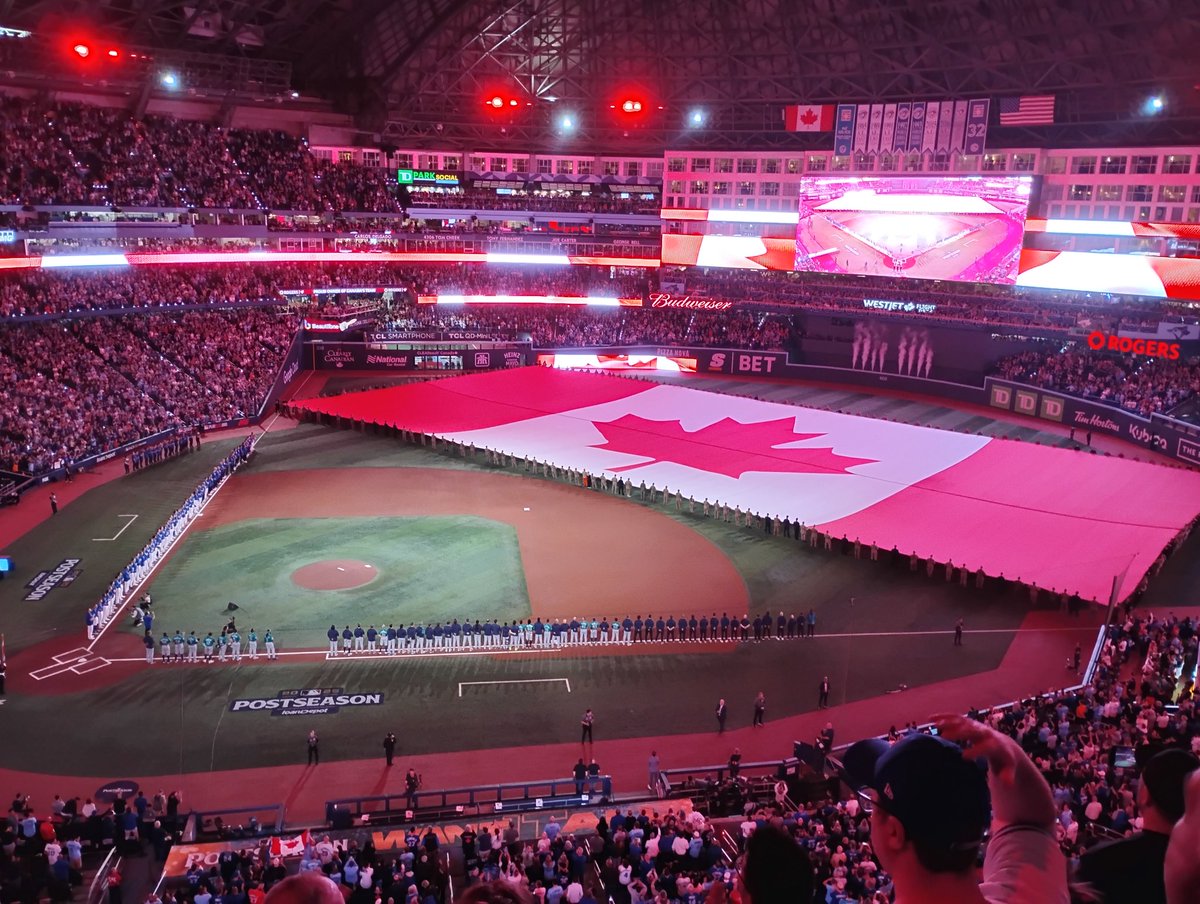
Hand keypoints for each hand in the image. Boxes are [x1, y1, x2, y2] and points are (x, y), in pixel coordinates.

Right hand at [932, 713, 1055, 829]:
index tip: (964, 756)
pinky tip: (930, 719)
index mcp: (995, 744)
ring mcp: (975, 726)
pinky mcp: (968, 723)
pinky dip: (943, 717)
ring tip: (934, 725)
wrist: (1004, 744)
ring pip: (962, 721)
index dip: (976, 750)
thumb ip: (1007, 775)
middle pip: (972, 730)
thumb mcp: (1008, 768)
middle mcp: (985, 732)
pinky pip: (955, 717)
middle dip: (959, 732)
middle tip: (945, 736)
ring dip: (948, 722)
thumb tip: (1007, 784)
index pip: (986, 746)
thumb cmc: (1004, 760)